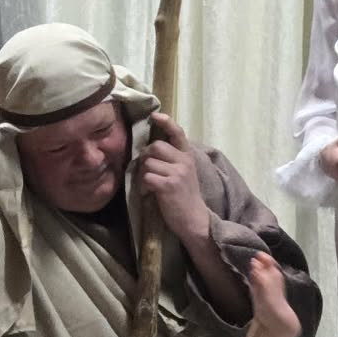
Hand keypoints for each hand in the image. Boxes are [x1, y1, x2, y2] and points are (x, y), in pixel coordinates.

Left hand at [135, 112, 209, 241]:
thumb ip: (172, 159)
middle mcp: (184, 161)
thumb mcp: (184, 173)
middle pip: (155, 147)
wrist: (194, 220)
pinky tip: (149, 193)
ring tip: (149, 186)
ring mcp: (177, 173)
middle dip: (145, 158)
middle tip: (146, 172)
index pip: (178, 133)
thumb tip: (150, 149)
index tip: (154, 116)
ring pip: (148, 162)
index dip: (166, 122)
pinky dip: (143, 186)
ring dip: (142, 175)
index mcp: (187, 156)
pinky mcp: (168, 185)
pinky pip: (146, 177)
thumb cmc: (185, 197)